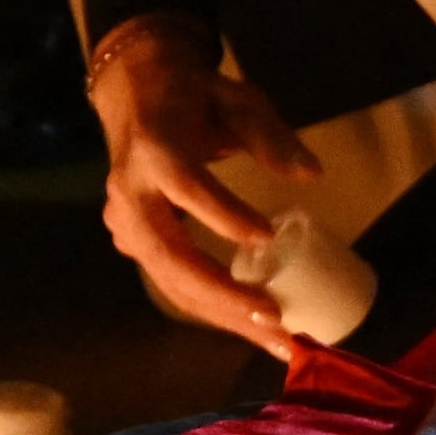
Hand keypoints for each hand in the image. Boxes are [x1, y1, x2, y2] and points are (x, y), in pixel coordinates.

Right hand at [86, 14, 317, 346]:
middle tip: (277, 323)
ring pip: (170, 280)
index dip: (222, 213)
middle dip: (224, 297)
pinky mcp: (131, 241)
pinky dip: (210, 307)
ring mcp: (124, 222)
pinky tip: (249, 327)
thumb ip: (269, 134)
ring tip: (274, 341)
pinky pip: (170, 280)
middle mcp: (129, 192)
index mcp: (153, 148)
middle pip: (172, 256)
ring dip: (222, 316)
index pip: (185, 186)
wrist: (132, 92)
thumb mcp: (234, 97)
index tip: (266, 237)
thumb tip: (311, 174)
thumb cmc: (192, 95)